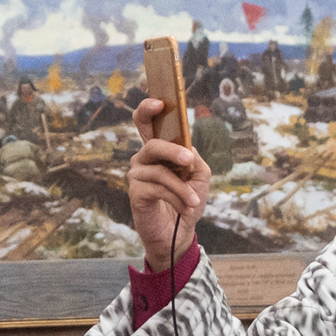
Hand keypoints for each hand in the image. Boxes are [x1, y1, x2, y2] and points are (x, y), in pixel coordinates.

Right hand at [128, 98, 210, 271]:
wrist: (179, 232)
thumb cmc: (187, 200)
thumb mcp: (199, 176)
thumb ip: (195, 158)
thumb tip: (188, 150)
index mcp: (158, 149)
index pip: (146, 122)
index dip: (148, 109)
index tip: (159, 103)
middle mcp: (143, 158)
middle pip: (152, 144)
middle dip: (172, 151)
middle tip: (189, 160)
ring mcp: (137, 175)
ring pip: (160, 171)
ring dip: (181, 187)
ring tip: (194, 200)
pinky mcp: (135, 193)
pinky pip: (157, 188)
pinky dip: (175, 197)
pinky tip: (185, 206)